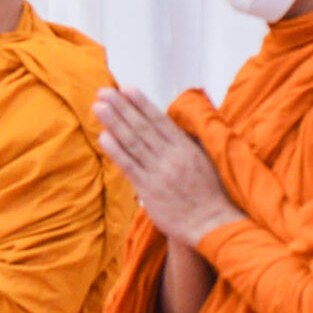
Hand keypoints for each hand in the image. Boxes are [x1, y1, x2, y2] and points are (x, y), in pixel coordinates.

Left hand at [92, 87, 241, 244]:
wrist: (213, 223)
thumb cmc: (210, 193)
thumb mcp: (207, 159)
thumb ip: (189, 141)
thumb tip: (174, 123)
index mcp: (186, 147)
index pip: (159, 120)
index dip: (142, 104)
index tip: (127, 89)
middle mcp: (172, 156)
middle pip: (142, 127)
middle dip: (122, 107)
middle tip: (105, 91)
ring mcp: (159, 172)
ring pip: (133, 143)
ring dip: (115, 123)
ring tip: (99, 107)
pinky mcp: (150, 190)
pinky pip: (130, 166)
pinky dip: (116, 151)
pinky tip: (104, 137)